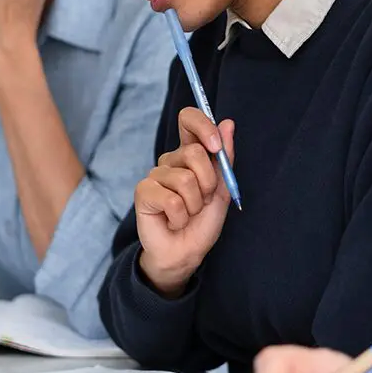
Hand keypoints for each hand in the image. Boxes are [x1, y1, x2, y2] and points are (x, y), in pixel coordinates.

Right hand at [134, 108, 235, 295]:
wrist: (186, 252)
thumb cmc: (202, 222)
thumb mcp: (222, 189)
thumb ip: (225, 157)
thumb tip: (228, 123)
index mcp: (189, 154)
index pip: (189, 120)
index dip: (203, 125)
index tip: (216, 146)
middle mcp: (170, 161)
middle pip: (194, 152)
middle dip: (208, 182)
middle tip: (202, 201)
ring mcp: (155, 175)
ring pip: (185, 180)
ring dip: (195, 205)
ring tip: (188, 214)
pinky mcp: (143, 192)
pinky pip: (172, 199)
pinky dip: (180, 216)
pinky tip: (173, 221)